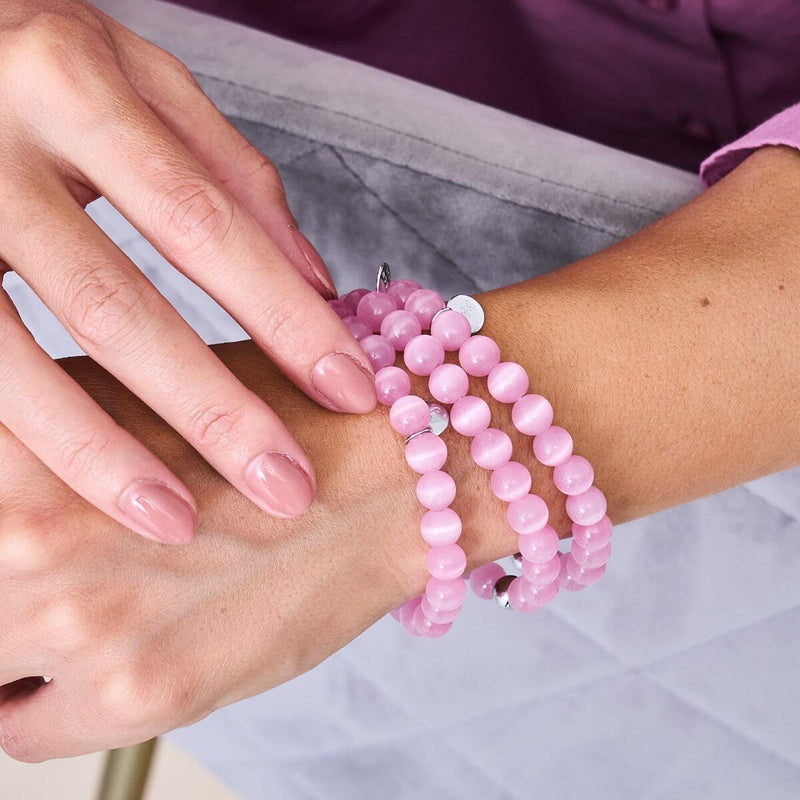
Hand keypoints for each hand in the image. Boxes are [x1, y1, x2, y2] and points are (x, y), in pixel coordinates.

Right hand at [0, 1, 375, 544]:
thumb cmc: (35, 61)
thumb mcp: (135, 79)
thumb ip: (229, 174)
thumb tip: (314, 281)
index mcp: (73, 84)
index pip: (207, 224)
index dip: (283, 316)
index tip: (351, 389)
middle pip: (119, 305)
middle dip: (212, 409)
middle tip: (286, 487)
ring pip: (18, 359)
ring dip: (104, 453)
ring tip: (178, 523)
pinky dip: (33, 437)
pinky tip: (81, 488)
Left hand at [0, 343, 425, 760]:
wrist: (382, 480)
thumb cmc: (278, 430)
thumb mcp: (135, 397)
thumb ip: (41, 446)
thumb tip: (6, 496)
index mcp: (27, 440)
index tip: (7, 550)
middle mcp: (34, 532)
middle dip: (0, 592)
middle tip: (40, 580)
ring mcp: (82, 619)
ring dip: (10, 652)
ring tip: (69, 618)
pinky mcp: (139, 694)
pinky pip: (22, 733)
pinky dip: (39, 706)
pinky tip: (95, 663)